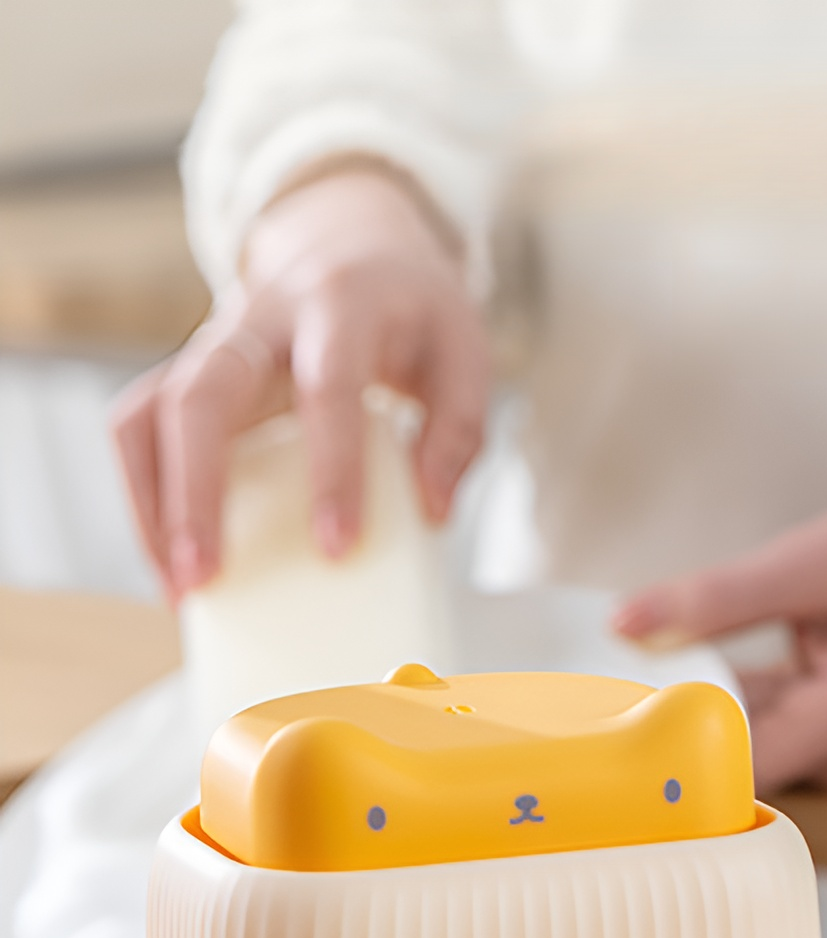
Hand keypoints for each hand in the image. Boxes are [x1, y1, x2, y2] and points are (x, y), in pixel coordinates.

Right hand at [111, 165, 490, 599]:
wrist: (355, 245)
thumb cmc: (413, 312)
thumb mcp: (464, 353)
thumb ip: (459, 431)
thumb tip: (431, 511)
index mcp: (341, 307)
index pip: (329, 389)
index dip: (331, 470)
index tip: (335, 546)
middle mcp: (261, 319)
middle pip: (202, 394)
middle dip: (195, 490)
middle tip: (206, 574)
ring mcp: (213, 345)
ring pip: (149, 411)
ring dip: (153, 502)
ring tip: (179, 582)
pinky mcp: (189, 373)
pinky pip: (142, 429)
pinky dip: (147, 495)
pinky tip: (174, 557)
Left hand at [612, 492, 826, 791]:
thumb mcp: (820, 562)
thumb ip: (722, 598)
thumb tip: (624, 624)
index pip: (727, 770)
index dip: (661, 751)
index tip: (599, 725)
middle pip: (725, 759)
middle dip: (660, 724)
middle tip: (582, 694)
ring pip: (737, 737)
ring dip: (683, 703)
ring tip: (609, 676)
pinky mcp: (823, 724)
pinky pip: (757, 718)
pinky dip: (718, 690)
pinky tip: (670, 662)